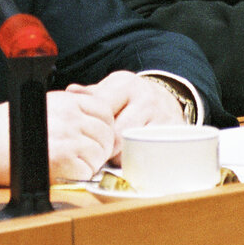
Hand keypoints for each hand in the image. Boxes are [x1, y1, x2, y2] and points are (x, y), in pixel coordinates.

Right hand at [0, 90, 115, 184]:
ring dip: (92, 162)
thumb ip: (69, 109)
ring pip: (100, 152)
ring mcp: (68, 138)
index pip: (104, 111)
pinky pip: (88, 170)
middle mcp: (71, 116)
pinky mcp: (62, 160)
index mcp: (66, 101)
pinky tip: (66, 173)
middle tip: (87, 155)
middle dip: (101, 146)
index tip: (97, 136)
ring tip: (74, 164)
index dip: (104, 126)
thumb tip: (92, 122)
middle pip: (106, 133)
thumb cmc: (6, 127)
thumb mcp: (41, 104)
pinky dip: (81, 175)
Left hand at [66, 71, 184, 160]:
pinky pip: (150, 154)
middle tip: (98, 152)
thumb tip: (70, 92)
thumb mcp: (112, 89)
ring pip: (133, 148)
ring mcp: (161, 117)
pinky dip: (139, 159)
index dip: (91, 129)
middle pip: (116, 135)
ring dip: (121, 157)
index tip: (85, 138)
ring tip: (115, 154)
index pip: (102, 111)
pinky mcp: (173, 133)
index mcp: (126, 85)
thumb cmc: (132, 97)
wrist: (167, 98)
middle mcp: (146, 99)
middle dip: (105, 148)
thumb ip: (91, 94)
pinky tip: (133, 156)